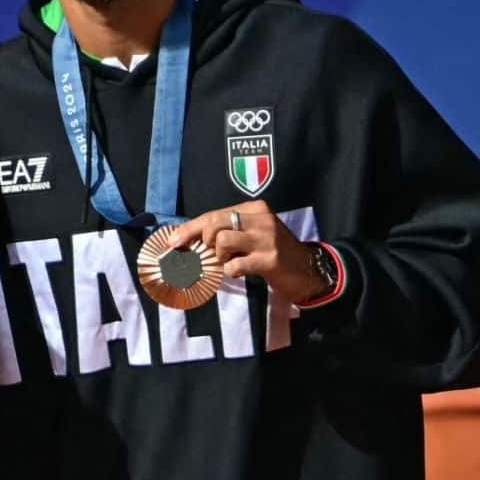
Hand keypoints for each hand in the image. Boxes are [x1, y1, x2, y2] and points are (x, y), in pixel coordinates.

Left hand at [167, 200, 322, 304]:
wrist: (308, 269)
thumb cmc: (273, 252)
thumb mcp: (253, 234)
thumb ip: (227, 231)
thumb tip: (190, 240)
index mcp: (255, 209)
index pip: (214, 214)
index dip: (190, 229)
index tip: (172, 241)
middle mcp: (261, 219)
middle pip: (215, 223)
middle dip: (204, 241)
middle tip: (213, 253)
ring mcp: (266, 239)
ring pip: (222, 240)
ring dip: (219, 256)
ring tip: (230, 261)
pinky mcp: (270, 259)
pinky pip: (235, 265)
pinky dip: (231, 271)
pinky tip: (240, 271)